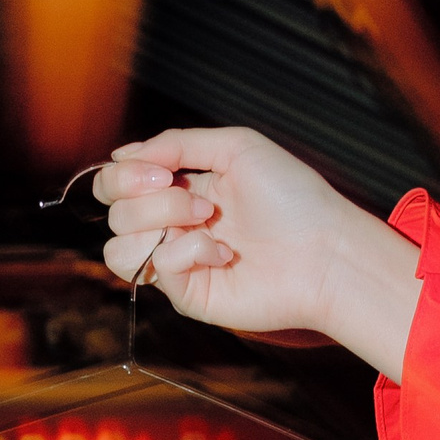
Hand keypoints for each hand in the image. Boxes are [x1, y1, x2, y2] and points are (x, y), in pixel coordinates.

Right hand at [93, 126, 422, 381]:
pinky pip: (156, 271)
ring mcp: (179, 263)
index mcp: (181, 190)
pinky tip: (224, 253)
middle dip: (148, 199)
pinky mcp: (188, 295)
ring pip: (118, 249)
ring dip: (159, 224)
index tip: (159, 172)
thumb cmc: (293, 197)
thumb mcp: (236, 147)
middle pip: (115, 214)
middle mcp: (174, 227)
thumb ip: (176, 144)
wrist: (324, 250)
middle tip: (195, 200)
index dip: (122, 176)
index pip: (118, 185)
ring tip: (206, 222)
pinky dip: (188, 254)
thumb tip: (120, 154)